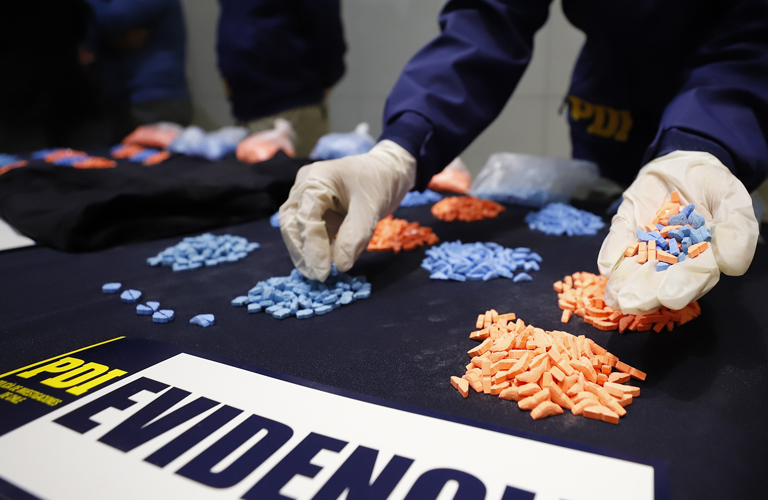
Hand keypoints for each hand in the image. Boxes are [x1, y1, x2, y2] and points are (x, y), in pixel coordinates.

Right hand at [279, 140, 415, 280]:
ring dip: (305, 252)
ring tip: (318, 274)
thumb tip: (340, 266)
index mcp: (315, 179)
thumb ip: (355, 235)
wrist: (389, 170)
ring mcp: (307, 198)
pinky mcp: (316, 210)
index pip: (306, 216)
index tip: (323, 272)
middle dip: (302, 251)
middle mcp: (304, 187)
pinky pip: (311, 231)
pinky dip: (316, 248)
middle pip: (292, 223)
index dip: (312, 247)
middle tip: (317, 276)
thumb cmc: (379, 181)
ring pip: (297, 229)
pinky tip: (324, 264)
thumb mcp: (370, 207)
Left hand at [597, 151, 758, 314]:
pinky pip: (617, 241)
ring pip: (634, 267)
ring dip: (624, 281)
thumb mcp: (732, 200)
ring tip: (614, 297)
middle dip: (644, 292)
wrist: (685, 162)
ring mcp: (646, 243)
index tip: (670, 297)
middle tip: (631, 303)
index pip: (692, 277)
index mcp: (701, 256)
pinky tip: (606, 265)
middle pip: (658, 279)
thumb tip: (732, 266)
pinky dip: (611, 252)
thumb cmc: (714, 186)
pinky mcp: (626, 227)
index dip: (681, 288)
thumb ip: (736, 231)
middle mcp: (670, 257)